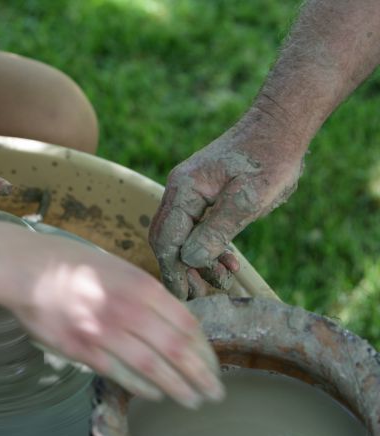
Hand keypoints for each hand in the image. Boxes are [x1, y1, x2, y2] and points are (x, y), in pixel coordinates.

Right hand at [6, 235, 224, 408]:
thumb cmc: (73, 265)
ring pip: (152, 368)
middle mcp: (127, 309)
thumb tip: (175, 325)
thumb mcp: (119, 269)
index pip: (186, 325)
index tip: (213, 365)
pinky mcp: (82, 349)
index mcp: (141, 286)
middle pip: (177, 351)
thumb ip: (146, 295)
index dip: (205, 350)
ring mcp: (104, 332)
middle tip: (214, 392)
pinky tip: (155, 394)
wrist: (27, 270)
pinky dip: (142, 387)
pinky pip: (120, 374)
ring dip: (177, 388)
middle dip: (201, 376)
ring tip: (192, 401)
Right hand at [149, 111, 305, 299]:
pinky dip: (207, 248)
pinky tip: (228, 262)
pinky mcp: (202, 196)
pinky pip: (195, 228)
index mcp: (183, 190)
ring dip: (197, 261)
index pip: (167, 239)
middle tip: (199, 296)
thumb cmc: (268, 159)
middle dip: (181, 270)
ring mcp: (189, 193)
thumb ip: (217, 230)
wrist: (280, 127)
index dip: (173, 270)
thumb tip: (190, 259)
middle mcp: (179, 191)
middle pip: (167, 240)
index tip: (184, 297)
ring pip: (180, 236)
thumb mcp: (248, 199)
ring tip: (222, 282)